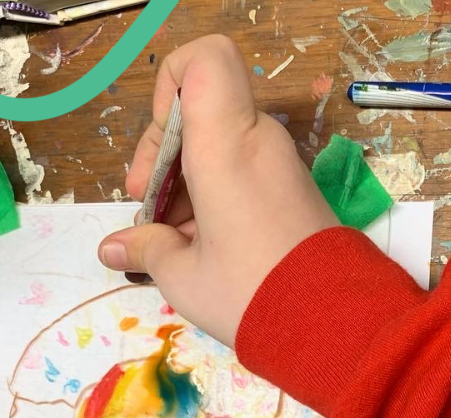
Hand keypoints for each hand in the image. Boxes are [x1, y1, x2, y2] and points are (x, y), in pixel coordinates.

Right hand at [97, 35, 338, 346]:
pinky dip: (215, 194)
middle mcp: (259, 140)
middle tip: (149, 212)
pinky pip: (244, 170)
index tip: (156, 148)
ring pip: (220, 144)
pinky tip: (202, 245)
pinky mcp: (295, 189)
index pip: (205, 59)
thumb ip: (146, 249)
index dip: (169, 84)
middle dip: (163, 154)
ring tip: (173, 241)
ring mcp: (281, 163)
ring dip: (187, 181)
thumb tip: (115, 247)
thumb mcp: (184, 275)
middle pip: (201, 110)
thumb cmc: (253, 292)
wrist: (334, 325)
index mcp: (227, 143)